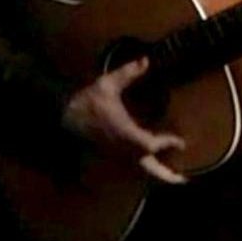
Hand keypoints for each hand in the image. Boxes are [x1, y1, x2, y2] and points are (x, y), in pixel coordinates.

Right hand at [62, 57, 186, 183]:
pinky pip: (128, 169)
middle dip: (166, 176)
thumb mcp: (106, 85)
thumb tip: (146, 60)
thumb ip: (128, 73)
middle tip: (183, 181)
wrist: (58, 119)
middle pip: (147, 170)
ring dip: (155, 175)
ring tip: (173, 178)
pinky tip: (150, 167)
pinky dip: (142, 170)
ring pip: (138, 172)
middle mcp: (121, 150)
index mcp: (124, 134)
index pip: (151, 145)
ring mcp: (113, 157)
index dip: (167, 144)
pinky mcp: (107, 159)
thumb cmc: (84, 102)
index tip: (181, 143)